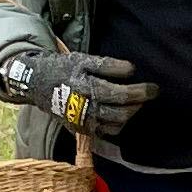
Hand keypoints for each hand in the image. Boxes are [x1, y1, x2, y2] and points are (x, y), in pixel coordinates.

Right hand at [0, 44, 154, 148]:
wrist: (37, 84)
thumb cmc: (63, 69)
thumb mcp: (83, 60)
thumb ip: (108, 65)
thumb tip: (131, 69)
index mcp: (88, 89)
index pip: (122, 95)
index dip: (142, 92)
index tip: (154, 88)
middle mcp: (87, 109)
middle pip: (122, 113)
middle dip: (139, 104)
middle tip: (149, 94)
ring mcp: (83, 122)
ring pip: (115, 125)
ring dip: (129, 115)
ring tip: (135, 103)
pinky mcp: (80, 129)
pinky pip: (105, 132)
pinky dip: (117, 124)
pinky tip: (121, 113)